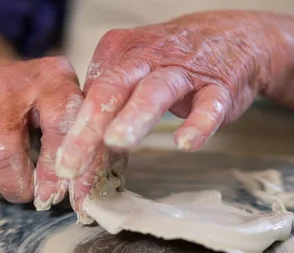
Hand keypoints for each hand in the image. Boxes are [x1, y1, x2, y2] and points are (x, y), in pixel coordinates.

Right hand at [0, 56, 84, 209]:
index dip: (55, 170)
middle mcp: (9, 84)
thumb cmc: (46, 100)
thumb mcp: (75, 108)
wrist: (3, 73)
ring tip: (5, 181)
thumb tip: (77, 192)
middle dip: (17, 186)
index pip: (58, 125)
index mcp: (52, 80)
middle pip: (1, 150)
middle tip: (29, 191)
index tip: (54, 195)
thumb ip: (84, 144)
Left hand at [55, 10, 286, 177]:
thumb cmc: (172, 63)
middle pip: (110, 91)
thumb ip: (108, 110)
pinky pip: (208, 104)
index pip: (89, 98)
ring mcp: (183, 71)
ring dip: (134, 116)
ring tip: (116, 142)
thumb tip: (81, 155)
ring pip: (154, 91)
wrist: (231, 37)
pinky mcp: (218, 86)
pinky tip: (184, 142)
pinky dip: (197, 123)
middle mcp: (146, 58)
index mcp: (119, 55)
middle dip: (87, 130)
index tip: (62, 174)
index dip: (72, 136)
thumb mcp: (133, 75)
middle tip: (70, 165)